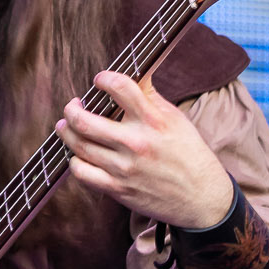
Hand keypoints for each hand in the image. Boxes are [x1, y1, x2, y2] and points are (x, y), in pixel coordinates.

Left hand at [57, 71, 233, 229]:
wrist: (201, 197)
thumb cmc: (189, 154)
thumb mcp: (176, 119)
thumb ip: (150, 96)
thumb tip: (134, 72)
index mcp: (153, 120)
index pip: (120, 87)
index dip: (104, 79)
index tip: (100, 80)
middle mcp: (136, 143)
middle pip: (85, 121)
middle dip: (72, 109)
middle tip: (74, 105)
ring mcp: (125, 168)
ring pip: (79, 146)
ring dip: (67, 132)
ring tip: (67, 126)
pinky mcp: (118, 189)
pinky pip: (82, 173)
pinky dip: (75, 161)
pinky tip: (79, 154)